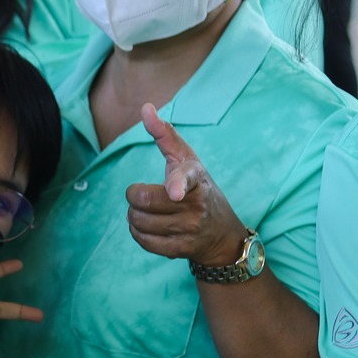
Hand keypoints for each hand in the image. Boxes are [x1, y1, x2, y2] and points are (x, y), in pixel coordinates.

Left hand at [126, 105, 247, 267]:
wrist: (223, 233)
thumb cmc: (198, 188)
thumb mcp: (188, 160)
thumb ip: (165, 135)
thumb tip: (145, 108)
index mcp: (197, 179)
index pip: (186, 179)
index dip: (178, 185)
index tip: (175, 193)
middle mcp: (196, 206)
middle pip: (143, 201)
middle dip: (134, 196)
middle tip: (141, 195)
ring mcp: (190, 230)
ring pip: (139, 221)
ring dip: (133, 215)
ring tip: (146, 211)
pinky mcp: (181, 249)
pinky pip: (144, 242)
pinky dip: (137, 233)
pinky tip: (146, 227)